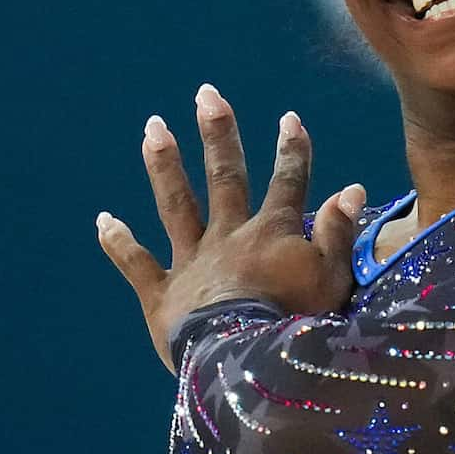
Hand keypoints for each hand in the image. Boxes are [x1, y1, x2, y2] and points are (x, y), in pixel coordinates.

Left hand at [98, 81, 369, 369]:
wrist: (244, 360)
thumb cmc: (297, 324)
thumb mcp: (333, 279)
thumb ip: (338, 233)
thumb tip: (351, 187)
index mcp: (273, 234)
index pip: (288, 182)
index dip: (291, 150)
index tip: (289, 117)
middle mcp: (229, 237)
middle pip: (225, 177)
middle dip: (219, 134)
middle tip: (206, 93)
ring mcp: (192, 262)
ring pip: (177, 205)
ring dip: (165, 165)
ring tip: (153, 126)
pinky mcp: (163, 295)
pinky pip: (137, 264)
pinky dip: (119, 243)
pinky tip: (103, 219)